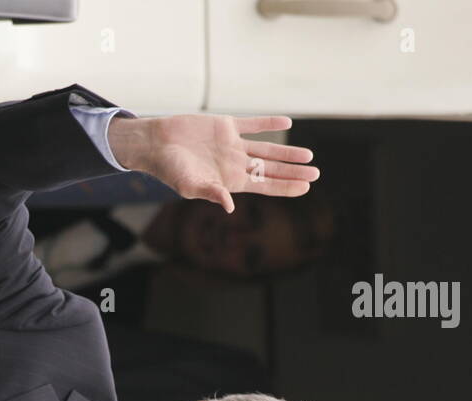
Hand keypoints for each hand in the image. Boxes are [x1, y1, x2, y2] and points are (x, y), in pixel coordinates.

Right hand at [108, 114, 317, 212]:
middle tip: (316, 174)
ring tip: (309, 156)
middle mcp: (234, 164)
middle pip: (270, 169)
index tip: (305, 189)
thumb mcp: (189, 185)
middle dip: (293, 172)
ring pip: (266, 149)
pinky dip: (268, 123)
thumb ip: (211, 193)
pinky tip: (286, 123)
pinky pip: (252, 124)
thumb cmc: (169, 169)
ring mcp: (232, 145)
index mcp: (229, 181)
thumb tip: (229, 206)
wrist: (155, 143)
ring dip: (287, 153)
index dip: (285, 187)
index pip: (264, 185)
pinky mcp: (225, 126)